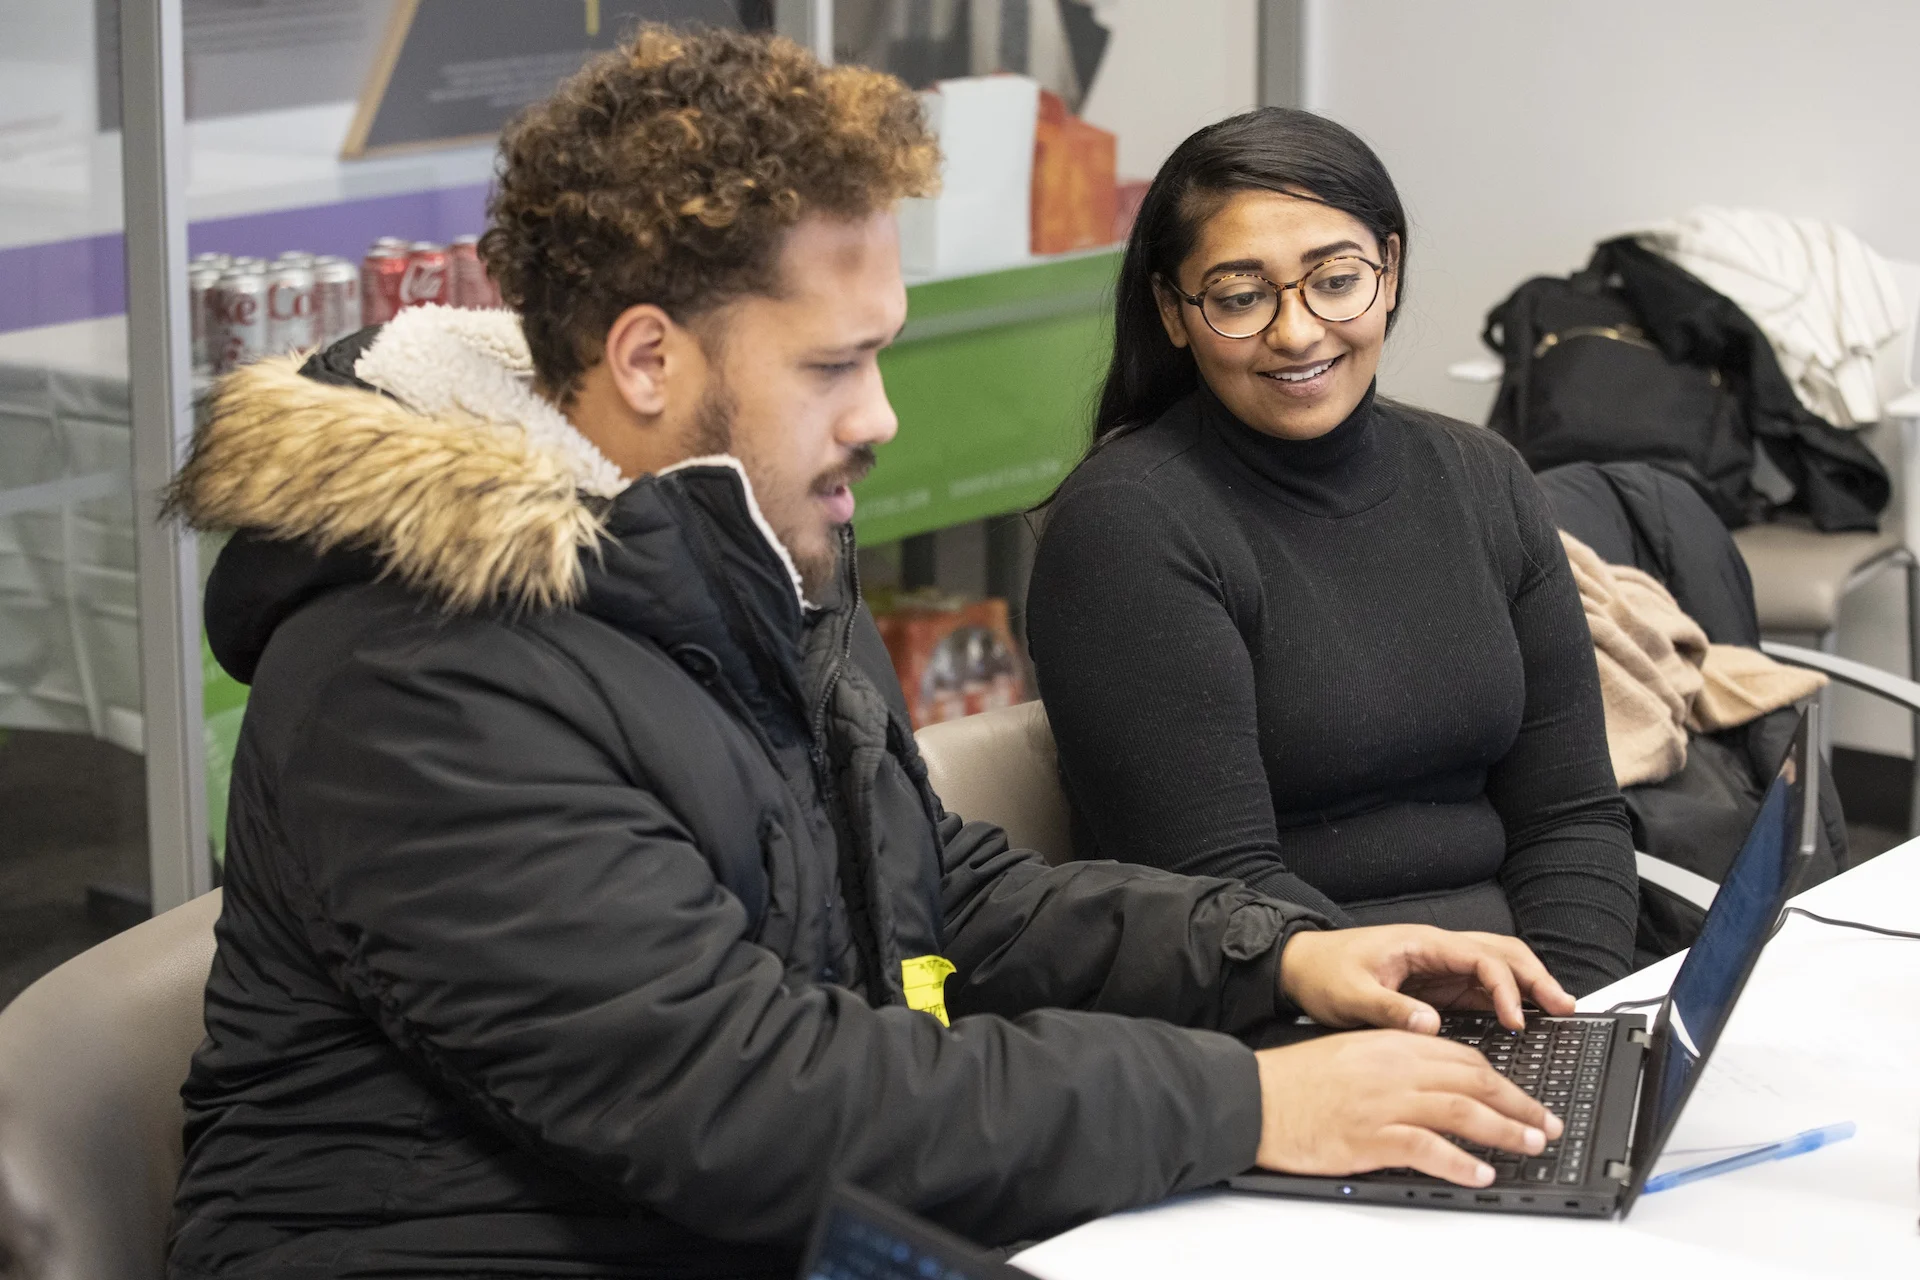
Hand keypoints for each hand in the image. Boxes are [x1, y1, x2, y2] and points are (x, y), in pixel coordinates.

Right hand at [1253, 1030, 1562, 1185]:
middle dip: (1518, 1104)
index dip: (1502, 1078)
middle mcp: (1394, 1068)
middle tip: (1546, 1123)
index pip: (1463, 1056)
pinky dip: (1460, 1162)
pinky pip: (1428, 1148)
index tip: (1524, 1097)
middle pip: (1473, 1080)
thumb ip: (1395, 1062)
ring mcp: (1384, 1101)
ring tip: (1531, 1145)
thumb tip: (1436, 1082)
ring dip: (1504, 1130)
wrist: (1254, 1097)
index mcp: (1391, 1044)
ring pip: (1461, 1110)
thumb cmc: (1295, 1082)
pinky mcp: (1370, 1136)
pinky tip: (1480, 1173)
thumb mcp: (1352, 1054)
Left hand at [1279, 925, 1573, 1033]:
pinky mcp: (1436, 984)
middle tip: (1564, 1007)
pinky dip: (1507, 998)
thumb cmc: (1322, 973)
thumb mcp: (1351, 996)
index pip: (1480, 958)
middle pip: (1500, 953)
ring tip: (1558, 1010)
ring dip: (1527, 985)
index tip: (1516, 1020)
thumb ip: (1391, 1010)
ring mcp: (1439, 965)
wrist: (1300, 967)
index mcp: (1422, 944)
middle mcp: (1436, 950)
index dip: (1504, 987)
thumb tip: (1431, 1025)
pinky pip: (1480, 986)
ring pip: (1496, 966)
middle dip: (1535, 977)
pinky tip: (1523, 1017)